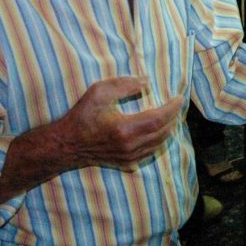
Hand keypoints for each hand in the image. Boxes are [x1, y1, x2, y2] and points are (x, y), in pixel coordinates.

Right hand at [57, 77, 182, 169]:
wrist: (66, 145)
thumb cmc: (82, 116)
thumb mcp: (99, 93)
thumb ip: (124, 85)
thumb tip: (147, 81)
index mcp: (124, 128)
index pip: (158, 118)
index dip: (172, 108)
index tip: (180, 97)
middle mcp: (129, 146)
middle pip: (163, 131)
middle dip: (174, 117)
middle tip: (178, 104)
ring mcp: (128, 157)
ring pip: (159, 143)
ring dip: (169, 128)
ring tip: (173, 114)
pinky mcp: (126, 163)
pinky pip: (151, 152)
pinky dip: (160, 140)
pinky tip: (160, 130)